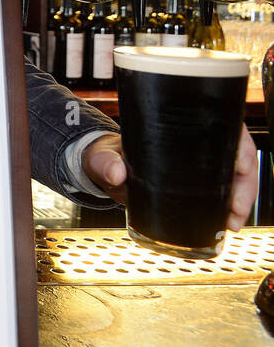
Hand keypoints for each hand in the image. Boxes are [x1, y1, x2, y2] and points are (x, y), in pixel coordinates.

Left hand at [82, 125, 258, 230]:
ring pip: (234, 175)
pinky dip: (230, 206)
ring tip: (233, 221)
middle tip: (237, 208)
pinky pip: (222, 191)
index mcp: (177, 126)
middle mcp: (194, 141)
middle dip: (245, 182)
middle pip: (235, 154)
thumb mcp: (103, 157)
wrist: (101, 168)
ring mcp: (197, 162)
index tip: (242, 166)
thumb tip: (116, 173)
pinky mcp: (195, 181)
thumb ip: (105, 164)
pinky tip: (229, 222)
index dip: (240, 144)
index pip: (223, 125)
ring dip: (241, 198)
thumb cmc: (106, 155)